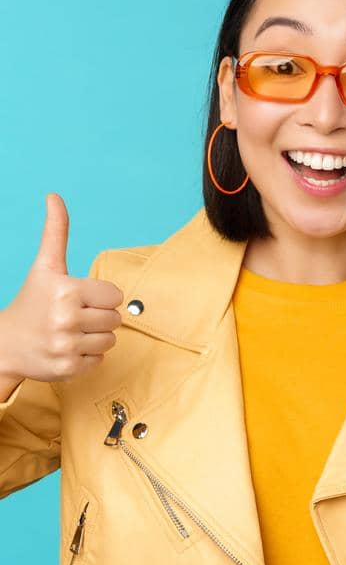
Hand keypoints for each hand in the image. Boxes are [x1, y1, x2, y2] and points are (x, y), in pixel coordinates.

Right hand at [0, 194, 123, 382]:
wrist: (5, 343)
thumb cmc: (32, 301)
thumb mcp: (45, 266)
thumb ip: (55, 232)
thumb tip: (54, 195)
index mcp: (66, 290)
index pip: (115, 296)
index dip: (100, 297)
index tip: (78, 298)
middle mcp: (66, 318)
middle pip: (116, 319)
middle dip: (99, 317)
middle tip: (72, 317)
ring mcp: (66, 345)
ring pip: (111, 340)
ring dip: (95, 338)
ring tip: (69, 332)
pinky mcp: (69, 368)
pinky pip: (100, 360)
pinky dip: (86, 357)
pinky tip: (66, 349)